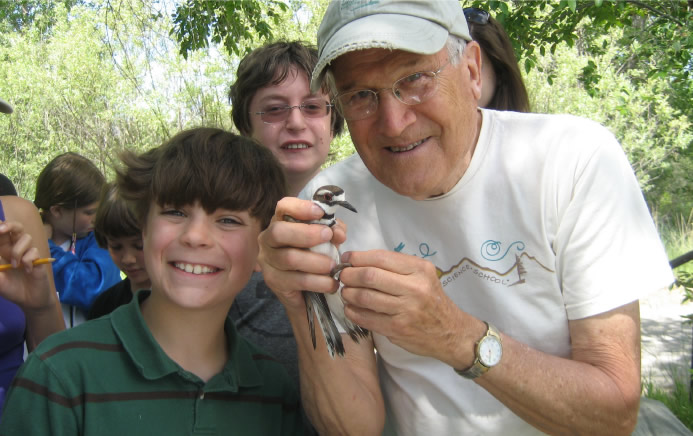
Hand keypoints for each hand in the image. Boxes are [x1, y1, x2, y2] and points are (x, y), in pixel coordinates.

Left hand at [0, 220, 54, 311]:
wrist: (29, 301)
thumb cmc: (11, 289)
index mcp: (3, 250)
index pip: (1, 234)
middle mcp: (16, 248)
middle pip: (15, 227)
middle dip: (9, 225)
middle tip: (1, 230)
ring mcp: (28, 252)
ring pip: (25, 238)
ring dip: (17, 251)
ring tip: (15, 266)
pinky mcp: (38, 259)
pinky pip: (33, 252)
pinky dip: (28, 261)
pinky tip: (27, 271)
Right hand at [257, 197, 346, 308]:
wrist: (307, 290)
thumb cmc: (315, 256)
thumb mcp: (327, 240)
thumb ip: (334, 231)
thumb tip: (338, 233)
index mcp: (281, 222)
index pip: (283, 207)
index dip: (300, 207)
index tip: (319, 212)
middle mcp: (268, 239)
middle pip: (279, 232)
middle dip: (306, 234)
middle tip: (328, 236)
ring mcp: (267, 261)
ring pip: (289, 258)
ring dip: (315, 261)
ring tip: (333, 266)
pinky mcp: (273, 281)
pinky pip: (296, 280)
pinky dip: (317, 282)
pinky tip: (331, 284)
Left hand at [339, 249, 478, 365]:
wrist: (451, 332)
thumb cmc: (431, 300)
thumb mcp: (422, 276)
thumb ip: (395, 267)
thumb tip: (358, 261)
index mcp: (420, 270)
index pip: (381, 258)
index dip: (358, 257)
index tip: (346, 259)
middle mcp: (414, 288)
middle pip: (370, 276)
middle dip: (349, 275)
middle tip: (342, 277)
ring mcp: (406, 310)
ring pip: (365, 297)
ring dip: (348, 293)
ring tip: (345, 292)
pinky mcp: (397, 329)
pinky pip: (367, 318)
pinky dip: (353, 312)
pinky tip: (350, 308)